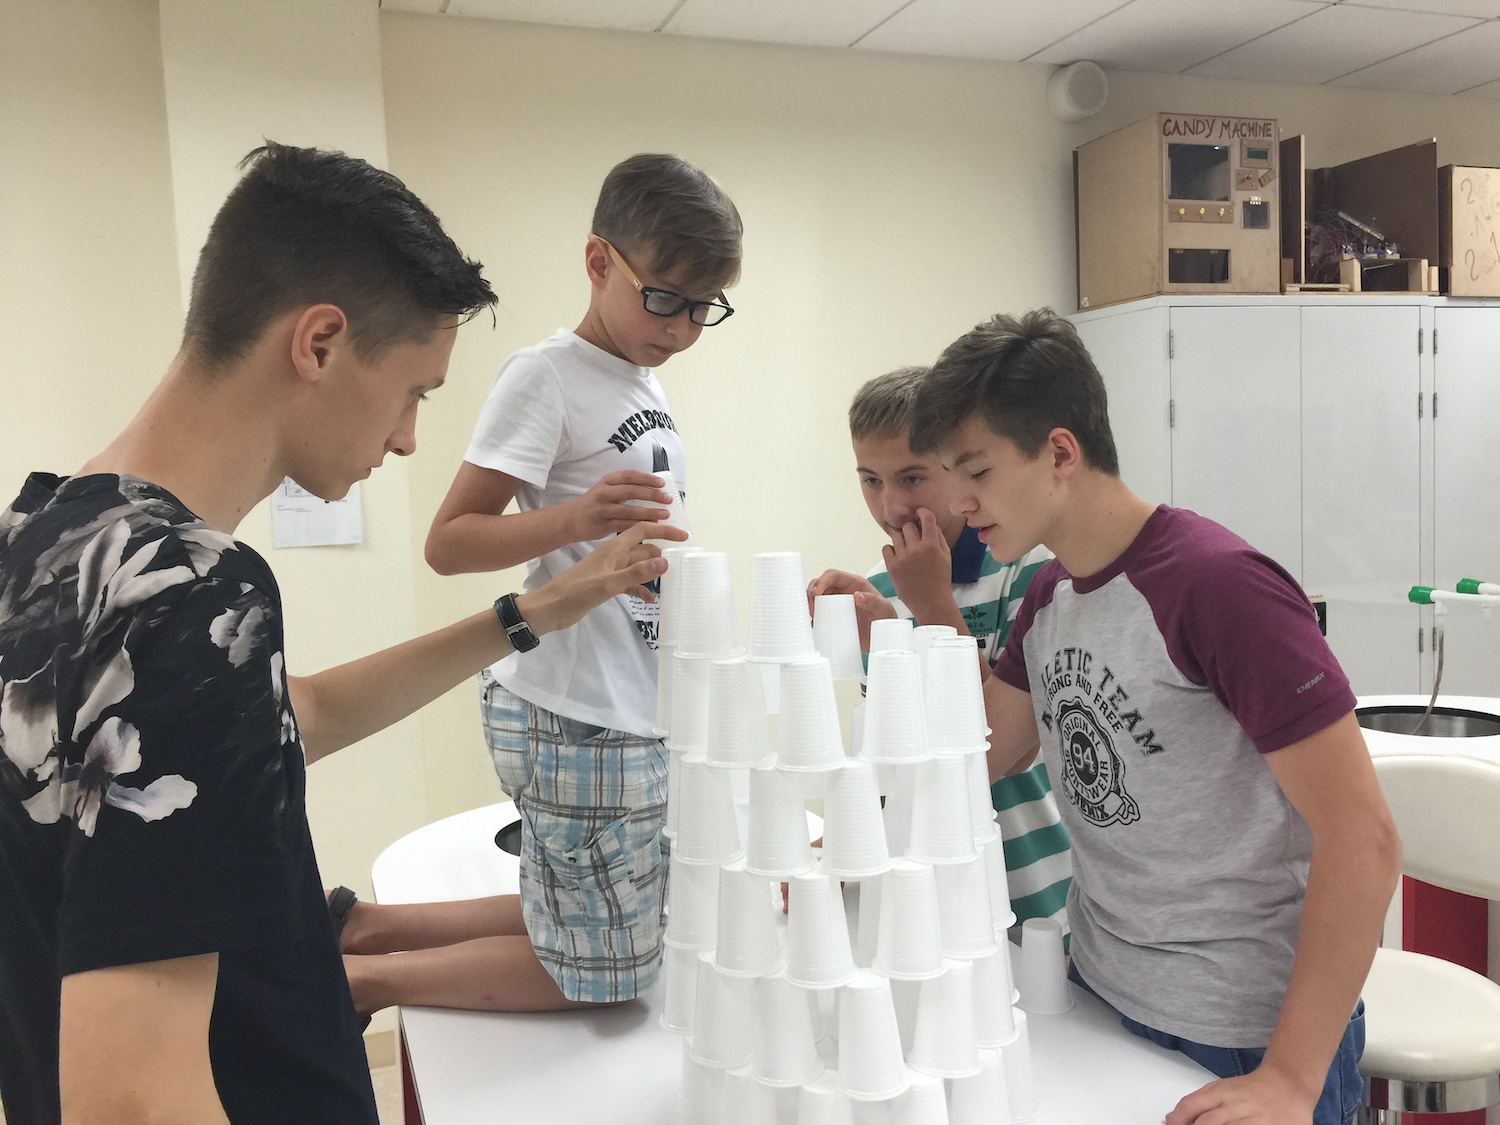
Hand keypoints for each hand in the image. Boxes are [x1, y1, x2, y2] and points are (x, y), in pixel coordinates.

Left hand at [518, 521, 686, 634]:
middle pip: (643, 548)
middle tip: (683, 563)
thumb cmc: (577, 592)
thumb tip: (665, 561)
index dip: (663, 531)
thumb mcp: (609, 583)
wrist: (550, 608)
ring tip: (670, 581)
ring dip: (652, 572)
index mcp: (613, 548)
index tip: (683, 537)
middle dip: (661, 553)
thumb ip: (637, 572)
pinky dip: (640, 588)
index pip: (642, 530)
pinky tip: (650, 599)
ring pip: (638, 566)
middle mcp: (613, 556)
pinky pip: (629, 582)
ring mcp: (610, 570)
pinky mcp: (606, 585)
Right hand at [567, 471, 672, 540]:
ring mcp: (603, 510)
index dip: (646, 478)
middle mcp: (604, 493)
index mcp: (607, 481)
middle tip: (668, 499)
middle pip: (631, 491)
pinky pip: (624, 525)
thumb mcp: (606, 490)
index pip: (629, 476)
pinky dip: (640, 526)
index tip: (662, 483)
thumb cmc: (594, 504)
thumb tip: (654, 492)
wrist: (570, 520)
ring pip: (629, 510)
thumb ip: (626, 489)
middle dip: (652, 494)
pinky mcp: (603, 525)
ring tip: (665, 514)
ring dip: (649, 512)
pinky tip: (653, 526)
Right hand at [806, 569, 896, 649]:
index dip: (822, 581)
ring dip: (809, 605)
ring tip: (811, 616)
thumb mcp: (884, 610)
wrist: (885, 639)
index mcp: (853, 584)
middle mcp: (842, 592)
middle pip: (819, 585)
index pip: (833, 575)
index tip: (816, 593)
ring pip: (816, 599)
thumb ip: (874, 601)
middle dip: (811, 593)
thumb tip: (857, 595)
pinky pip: (818, 615)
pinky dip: (812, 618)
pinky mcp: (833, 619)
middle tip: (810, 608)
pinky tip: (813, 625)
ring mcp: (836, 605)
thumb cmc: (886, 620)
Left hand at [883, 509, 953, 621]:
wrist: (931, 602)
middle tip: (913, 536)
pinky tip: (899, 556)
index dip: (922, 512)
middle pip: (907, 525)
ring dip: (900, 537)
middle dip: (910, 528)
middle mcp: (916, 549)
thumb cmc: (941, 578)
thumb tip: (929, 521)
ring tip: (906, 547)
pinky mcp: (892, 567)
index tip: (919, 513)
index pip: (926, 517)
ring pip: (896, 535)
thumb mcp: (946, 556)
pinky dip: (892, 549)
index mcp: (932, 545)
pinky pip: (886, 548)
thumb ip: (938, 537)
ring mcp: (902, 558)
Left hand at [1165, 1063, 1317, 1124]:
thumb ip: (1195, 1103)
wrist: (1287, 1085)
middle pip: (1206, 1124)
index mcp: (1219, 1093)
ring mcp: (1252, 1120)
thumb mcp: (1220, 1090)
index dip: (1178, 1120)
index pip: (1190, 1106)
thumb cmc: (1250, 1090)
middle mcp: (1234, 1106)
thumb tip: (1170, 1119)